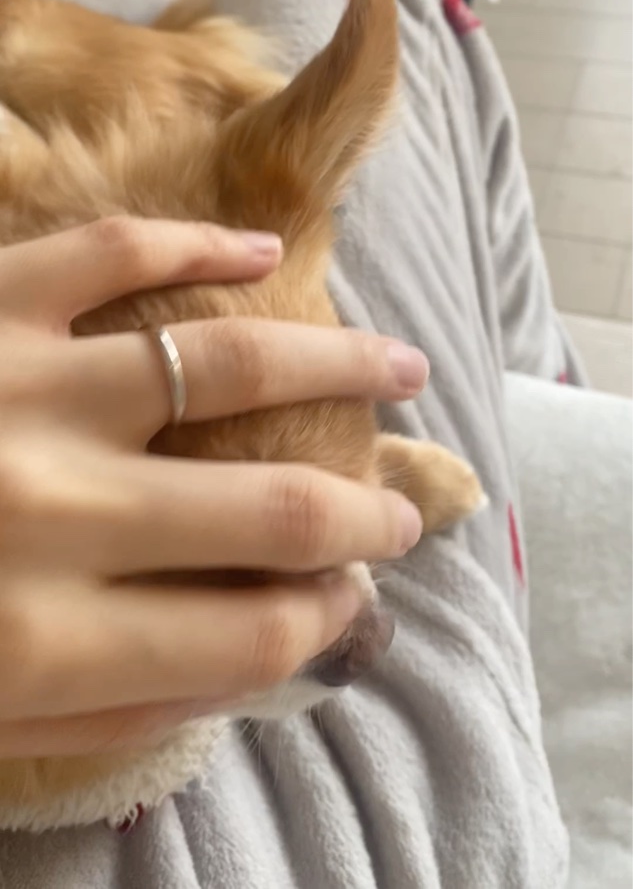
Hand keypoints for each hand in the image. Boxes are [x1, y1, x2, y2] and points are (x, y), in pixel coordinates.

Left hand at [0, 218, 426, 756]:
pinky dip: (199, 248)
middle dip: (364, 518)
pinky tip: (262, 254)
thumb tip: (251, 661)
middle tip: (404, 512)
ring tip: (401, 365)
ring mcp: (18, 386)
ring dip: (337, 364)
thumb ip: (114, 710)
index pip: (255, 635)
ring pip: (228, 360)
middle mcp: (49, 511)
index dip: (323, 623)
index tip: (349, 604)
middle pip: (276, 511)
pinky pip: (116, 251)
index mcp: (37, 641)